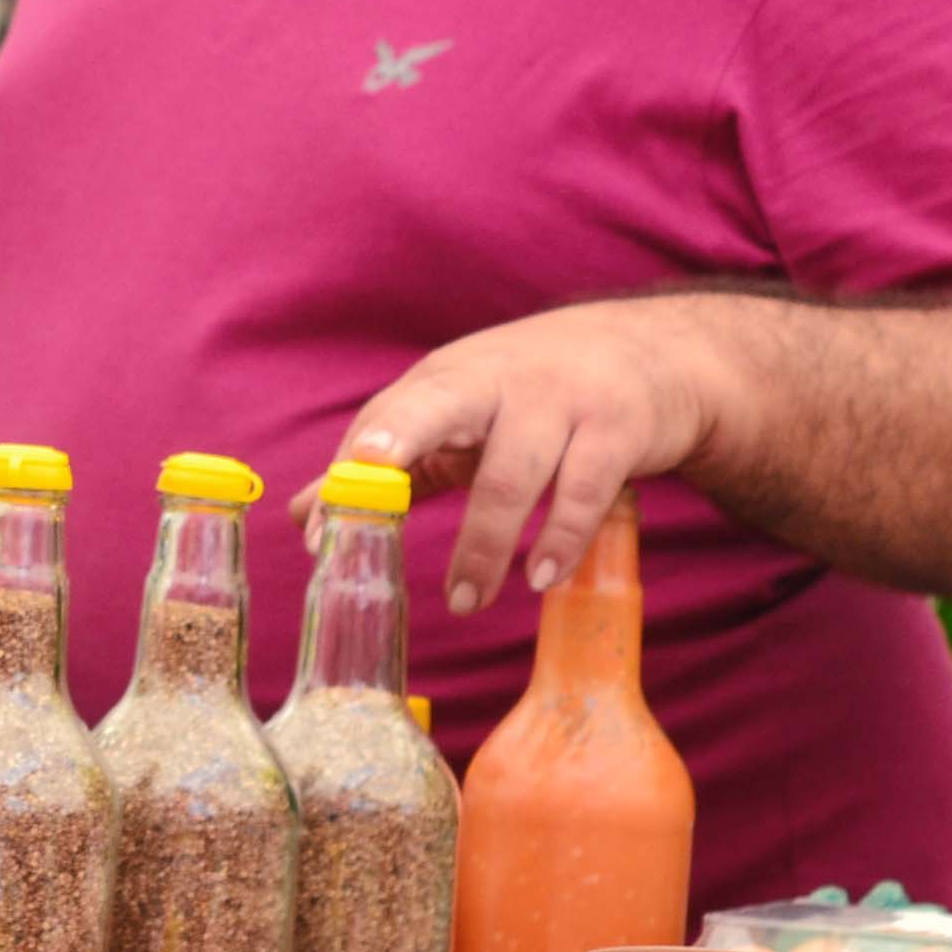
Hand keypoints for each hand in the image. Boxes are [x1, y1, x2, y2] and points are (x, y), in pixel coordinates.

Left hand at [297, 301, 734, 617]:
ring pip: (511, 472)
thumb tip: (301, 514)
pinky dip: (560, 537)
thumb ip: (390, 463)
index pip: (382, 420)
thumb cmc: (532, 392)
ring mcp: (559, 401)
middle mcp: (496, 381)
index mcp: (447, 379)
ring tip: (466, 600)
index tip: (317, 532)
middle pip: (435, 407)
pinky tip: (541, 577)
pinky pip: (584, 490)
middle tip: (367, 504)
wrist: (651, 352)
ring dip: (485, 543)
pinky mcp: (617, 429)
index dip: (346, 475)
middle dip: (395, 442)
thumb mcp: (458, 413)